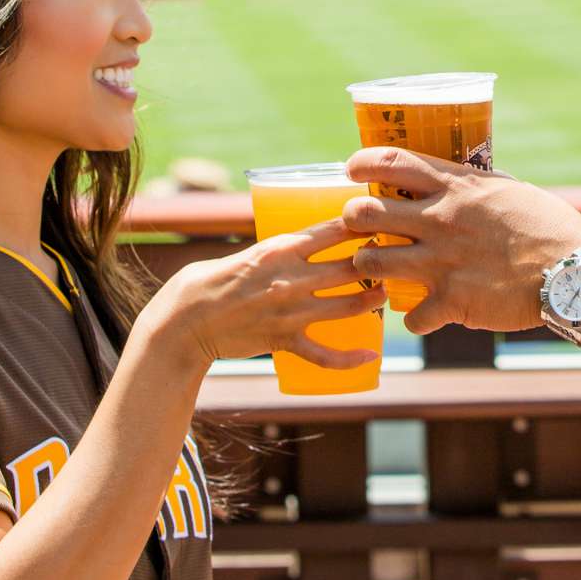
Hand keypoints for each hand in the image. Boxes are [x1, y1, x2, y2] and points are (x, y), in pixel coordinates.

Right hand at [147, 221, 380, 371]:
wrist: (187, 320)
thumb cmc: (214, 280)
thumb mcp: (251, 252)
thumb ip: (281, 250)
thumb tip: (310, 241)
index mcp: (280, 249)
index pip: (333, 230)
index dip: (363, 224)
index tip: (382, 221)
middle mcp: (291, 279)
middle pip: (349, 268)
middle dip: (377, 263)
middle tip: (393, 258)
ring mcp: (290, 313)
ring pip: (348, 306)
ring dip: (372, 300)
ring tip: (384, 293)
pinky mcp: (284, 341)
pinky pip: (325, 354)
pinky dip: (350, 358)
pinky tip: (370, 355)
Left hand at [341, 149, 580, 336]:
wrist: (576, 272)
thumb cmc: (550, 226)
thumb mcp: (509, 191)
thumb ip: (476, 189)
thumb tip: (460, 182)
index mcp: (457, 186)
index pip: (392, 161)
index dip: (362, 162)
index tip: (351, 168)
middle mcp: (440, 220)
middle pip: (365, 213)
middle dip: (351, 219)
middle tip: (356, 226)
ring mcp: (441, 262)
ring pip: (371, 263)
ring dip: (367, 268)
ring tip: (375, 271)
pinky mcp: (451, 301)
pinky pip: (410, 317)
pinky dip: (414, 319)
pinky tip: (422, 316)